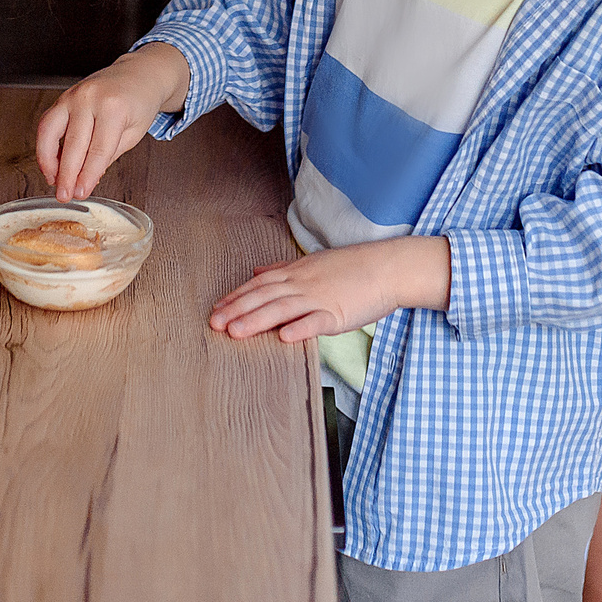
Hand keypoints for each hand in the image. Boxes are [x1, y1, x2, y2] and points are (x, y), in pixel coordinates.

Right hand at [34, 45, 191, 199]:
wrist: (138, 75)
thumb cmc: (138, 103)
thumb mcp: (133, 133)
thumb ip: (108, 156)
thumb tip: (86, 179)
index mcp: (114, 107)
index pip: (98, 150)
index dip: (87, 176)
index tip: (82, 193)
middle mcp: (90, 98)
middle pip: (74, 144)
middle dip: (67, 174)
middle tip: (64, 195)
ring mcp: (73, 95)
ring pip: (50, 131)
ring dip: (48, 160)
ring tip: (53, 181)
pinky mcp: (63, 97)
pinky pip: (47, 123)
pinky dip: (45, 145)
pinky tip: (51, 162)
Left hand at [209, 237, 450, 342]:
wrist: (388, 267)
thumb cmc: (353, 267)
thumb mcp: (313, 263)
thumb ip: (284, 268)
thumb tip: (258, 271)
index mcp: (296, 272)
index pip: (259, 285)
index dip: (236, 297)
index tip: (216, 309)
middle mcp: (302, 283)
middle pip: (264, 296)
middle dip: (237, 310)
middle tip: (214, 324)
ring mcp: (319, 297)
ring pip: (282, 309)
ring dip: (256, 321)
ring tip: (235, 333)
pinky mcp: (338, 312)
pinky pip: (316, 321)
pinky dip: (299, 329)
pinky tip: (284, 338)